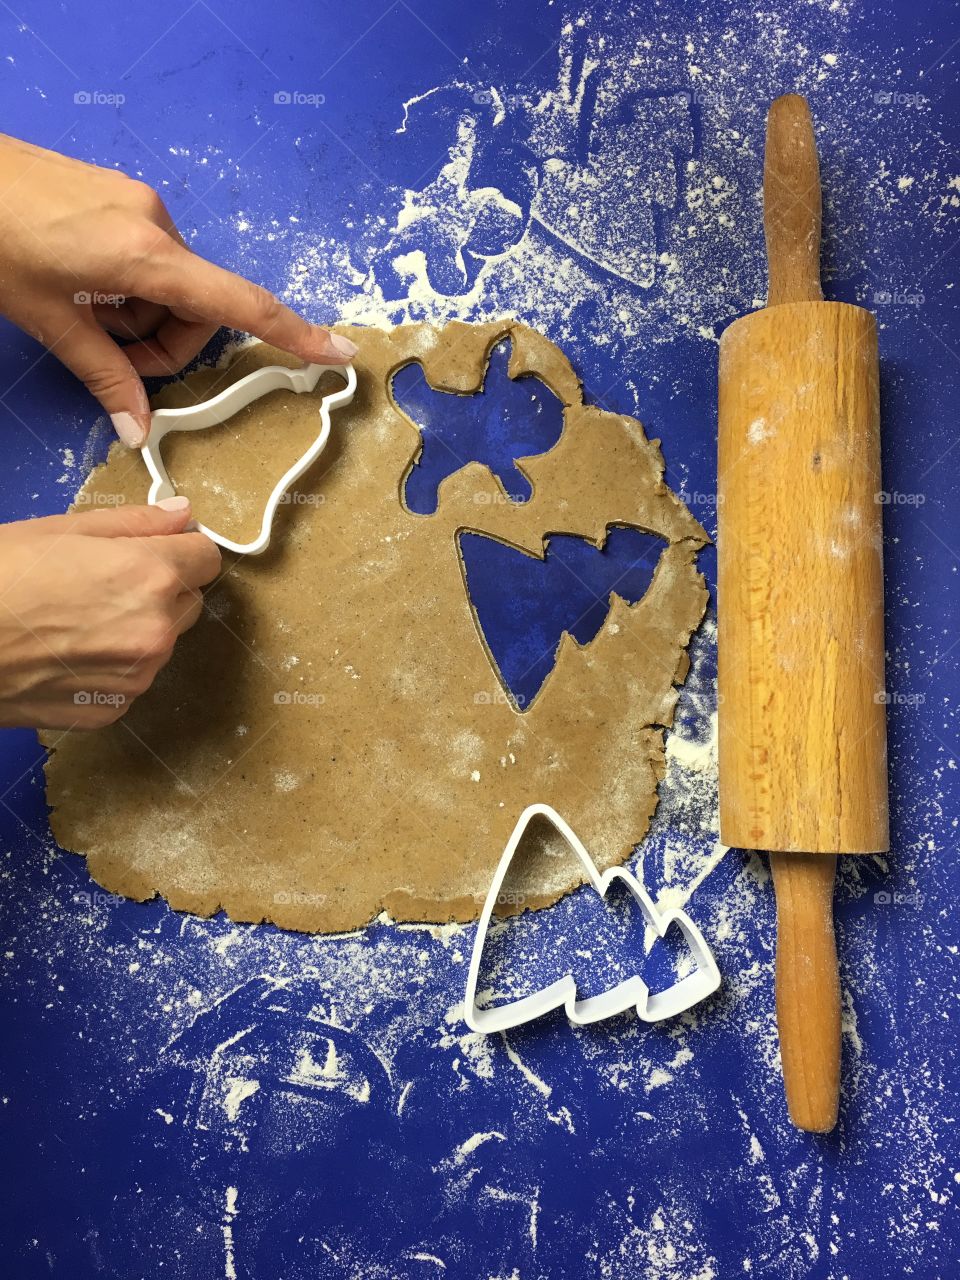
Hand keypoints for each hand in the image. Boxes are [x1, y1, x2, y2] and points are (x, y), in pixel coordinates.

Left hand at [0, 133, 357, 445]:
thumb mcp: (49, 320)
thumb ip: (103, 375)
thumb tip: (138, 431)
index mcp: (146, 256)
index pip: (238, 303)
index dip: (292, 332)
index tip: (338, 351)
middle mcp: (155, 225)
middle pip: (198, 306)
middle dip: (166, 343)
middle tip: (115, 356)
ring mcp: (138, 207)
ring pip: (170, 287)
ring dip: (140, 317)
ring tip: (84, 314)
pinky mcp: (120, 199)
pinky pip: (148, 260)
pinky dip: (128, 289)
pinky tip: (82, 286)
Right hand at [0, 498, 220, 728]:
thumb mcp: (63, 530)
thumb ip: (136, 524)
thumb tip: (182, 515)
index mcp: (151, 576)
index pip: (207, 557)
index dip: (183, 550)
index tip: (161, 550)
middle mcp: (156, 630)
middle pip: (188, 601)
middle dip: (160, 589)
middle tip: (103, 583)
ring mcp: (137, 676)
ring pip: (162, 642)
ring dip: (136, 629)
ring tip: (76, 619)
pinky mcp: (113, 708)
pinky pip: (132, 678)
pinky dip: (111, 666)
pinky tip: (67, 652)